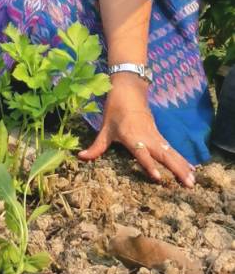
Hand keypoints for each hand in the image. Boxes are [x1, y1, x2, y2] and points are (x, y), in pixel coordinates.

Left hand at [78, 75, 194, 187]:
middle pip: (164, 155)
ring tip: (193, 182)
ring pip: (171, 153)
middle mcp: (146, 138)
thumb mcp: (105, 128)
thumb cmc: (114, 109)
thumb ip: (96, 147)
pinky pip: (172, 149)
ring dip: (183, 166)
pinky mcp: (159, 135)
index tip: (157, 178)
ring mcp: (155, 136)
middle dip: (176, 170)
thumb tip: (81, 157)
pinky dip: (182, 159)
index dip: (149, 165)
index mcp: (131, 137)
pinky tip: (192, 169)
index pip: (141, 153)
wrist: (128, 89)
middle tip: (188, 184)